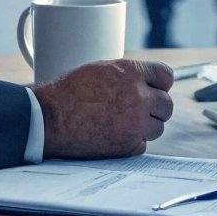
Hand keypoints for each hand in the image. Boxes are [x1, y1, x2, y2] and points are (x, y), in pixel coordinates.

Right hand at [33, 59, 174, 158]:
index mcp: (131, 73)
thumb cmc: (69, 92)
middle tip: (140, 110)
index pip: (166, 76)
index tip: (156, 89)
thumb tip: (144, 81)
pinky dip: (132, 142)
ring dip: (145, 126)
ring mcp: (135, 123)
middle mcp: (138, 97)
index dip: (160, 83)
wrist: (51, 118)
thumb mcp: (101, 70)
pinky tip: (114, 135)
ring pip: (157, 127)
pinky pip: (142, 145)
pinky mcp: (128, 145)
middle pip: (166, 105)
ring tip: (123, 123)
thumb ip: (127, 75)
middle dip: (155, 108)